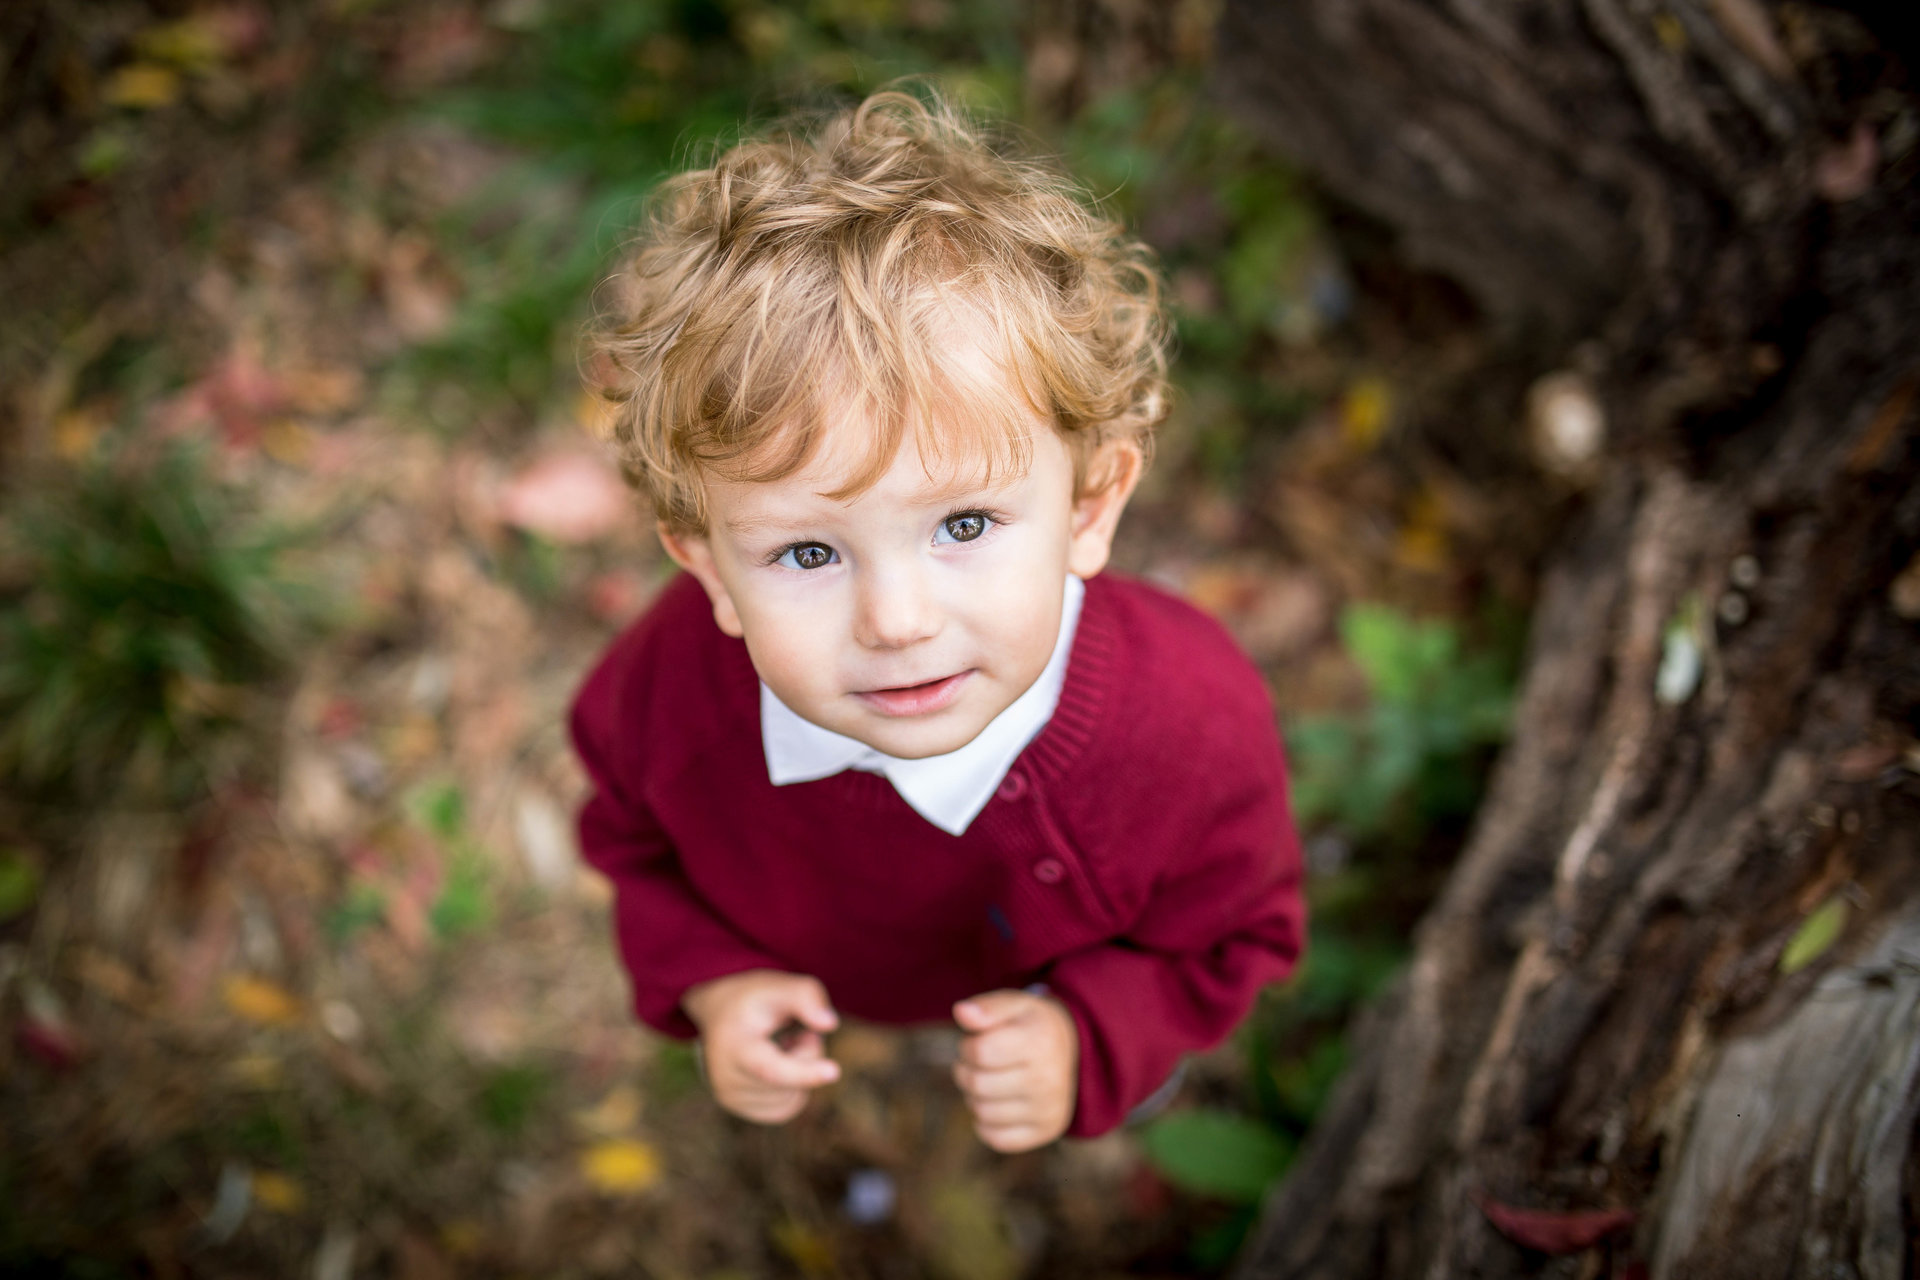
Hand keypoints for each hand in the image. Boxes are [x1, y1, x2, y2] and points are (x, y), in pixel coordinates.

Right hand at [683, 970, 839, 1123]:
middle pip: (791, 1081)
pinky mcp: (744, 1110)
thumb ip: (806, 996)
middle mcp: (726, 1079)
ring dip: (801, 1070)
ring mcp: (733, 1099)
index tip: (834, 1072)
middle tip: (795, 1031)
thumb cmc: (755, 999)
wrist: (720, 1014)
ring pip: (794, 1096)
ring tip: (781, 1044)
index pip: (770, 1068)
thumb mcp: (778, 985)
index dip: (803, 1072)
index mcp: (733, 1046)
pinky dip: (794, 1087)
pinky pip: (788, 1106)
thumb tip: (830, 1024)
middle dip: (808, 1053)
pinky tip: (778, 1064)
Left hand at [952, 989, 1078, 1151]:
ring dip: (974, 1096)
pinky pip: (996, 1138)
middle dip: (965, 1071)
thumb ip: (987, 1007)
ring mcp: (1049, 1109)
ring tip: (988, 1080)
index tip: (975, 1042)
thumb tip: (961, 1012)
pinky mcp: (1046, 1132)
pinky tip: (996, 1103)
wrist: (1073, 1051)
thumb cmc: (1032, 1026)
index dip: (967, 1046)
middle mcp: (1049, 1078)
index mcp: (1040, 1041)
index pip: (979, 1051)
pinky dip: (986, 1123)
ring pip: (982, 1113)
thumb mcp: (1014, 1005)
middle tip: (977, 1063)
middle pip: (977, 1084)